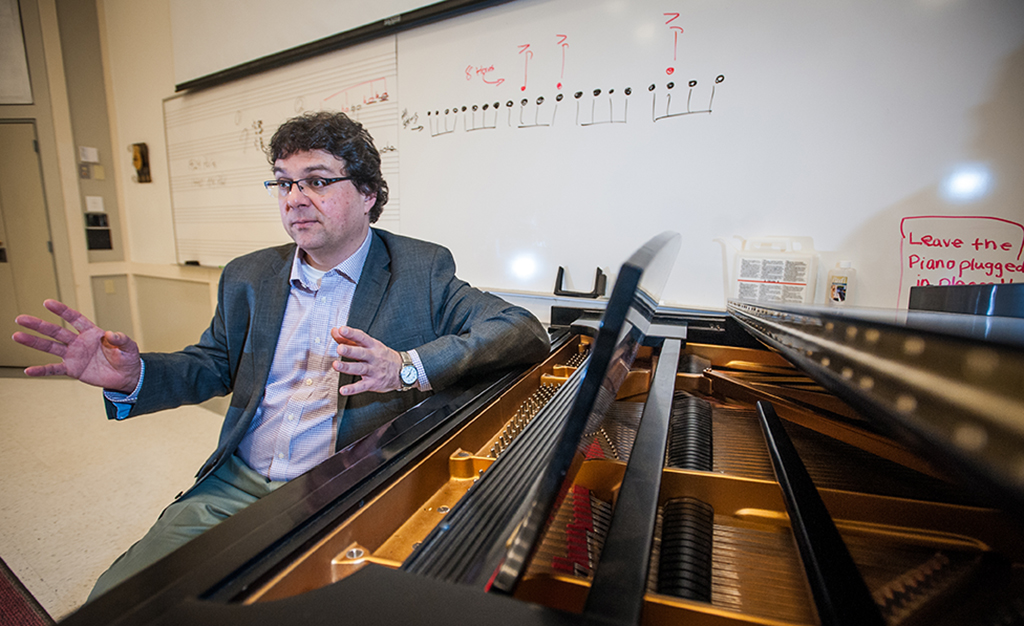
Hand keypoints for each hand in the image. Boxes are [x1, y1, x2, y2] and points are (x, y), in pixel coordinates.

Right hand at [12, 299, 141, 392]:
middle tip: (21, 318)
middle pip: (56, 331)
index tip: (47, 303)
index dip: (62, 311)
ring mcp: (74, 355)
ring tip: (17, 336)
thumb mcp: (128, 346)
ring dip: (34, 342)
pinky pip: (54, 369)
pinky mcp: (72, 369)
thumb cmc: (127, 357)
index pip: (74, 318)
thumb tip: (112, 334)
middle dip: (38, 325)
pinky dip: (42, 370)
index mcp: (92, 332)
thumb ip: (120, 339)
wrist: (126, 376)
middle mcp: (79, 342)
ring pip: (50, 347)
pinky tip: (29, 370)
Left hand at [331, 326, 403, 395]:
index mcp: (373, 346)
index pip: (362, 337)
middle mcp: (373, 357)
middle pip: (361, 353)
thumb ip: (350, 339)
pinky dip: (352, 389)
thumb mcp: (370, 345)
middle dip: (350, 350)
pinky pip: (362, 387)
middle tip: (340, 348)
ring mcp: (374, 371)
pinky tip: (343, 390)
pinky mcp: (373, 383)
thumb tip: (335, 332)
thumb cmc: (383, 357)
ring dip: (347, 367)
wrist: (404, 371)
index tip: (342, 329)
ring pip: (360, 369)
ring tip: (336, 365)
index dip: (352, 333)